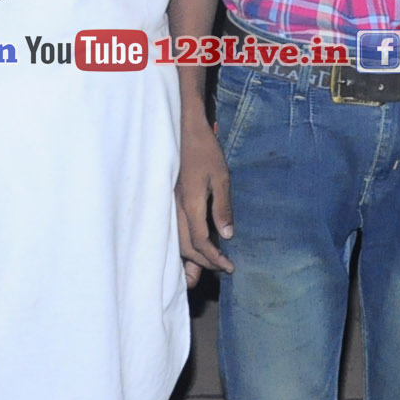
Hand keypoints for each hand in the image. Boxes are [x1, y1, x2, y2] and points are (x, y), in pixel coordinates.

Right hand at [177, 112, 235, 282]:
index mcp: (190, 205)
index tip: (229, 267)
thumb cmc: (205, 152)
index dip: (214, 258)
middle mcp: (176, 210)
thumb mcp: (221, 178)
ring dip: (191, 258)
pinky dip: (182, 246)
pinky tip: (192, 250)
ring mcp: (170, 207)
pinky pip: (173, 232)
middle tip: (223, 267)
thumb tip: (227, 236)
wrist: (184, 132)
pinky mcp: (170, 203)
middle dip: (204, 262)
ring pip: (176, 243)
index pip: (200, 242)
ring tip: (207, 267)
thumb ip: (222, 207)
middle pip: (185, 248)